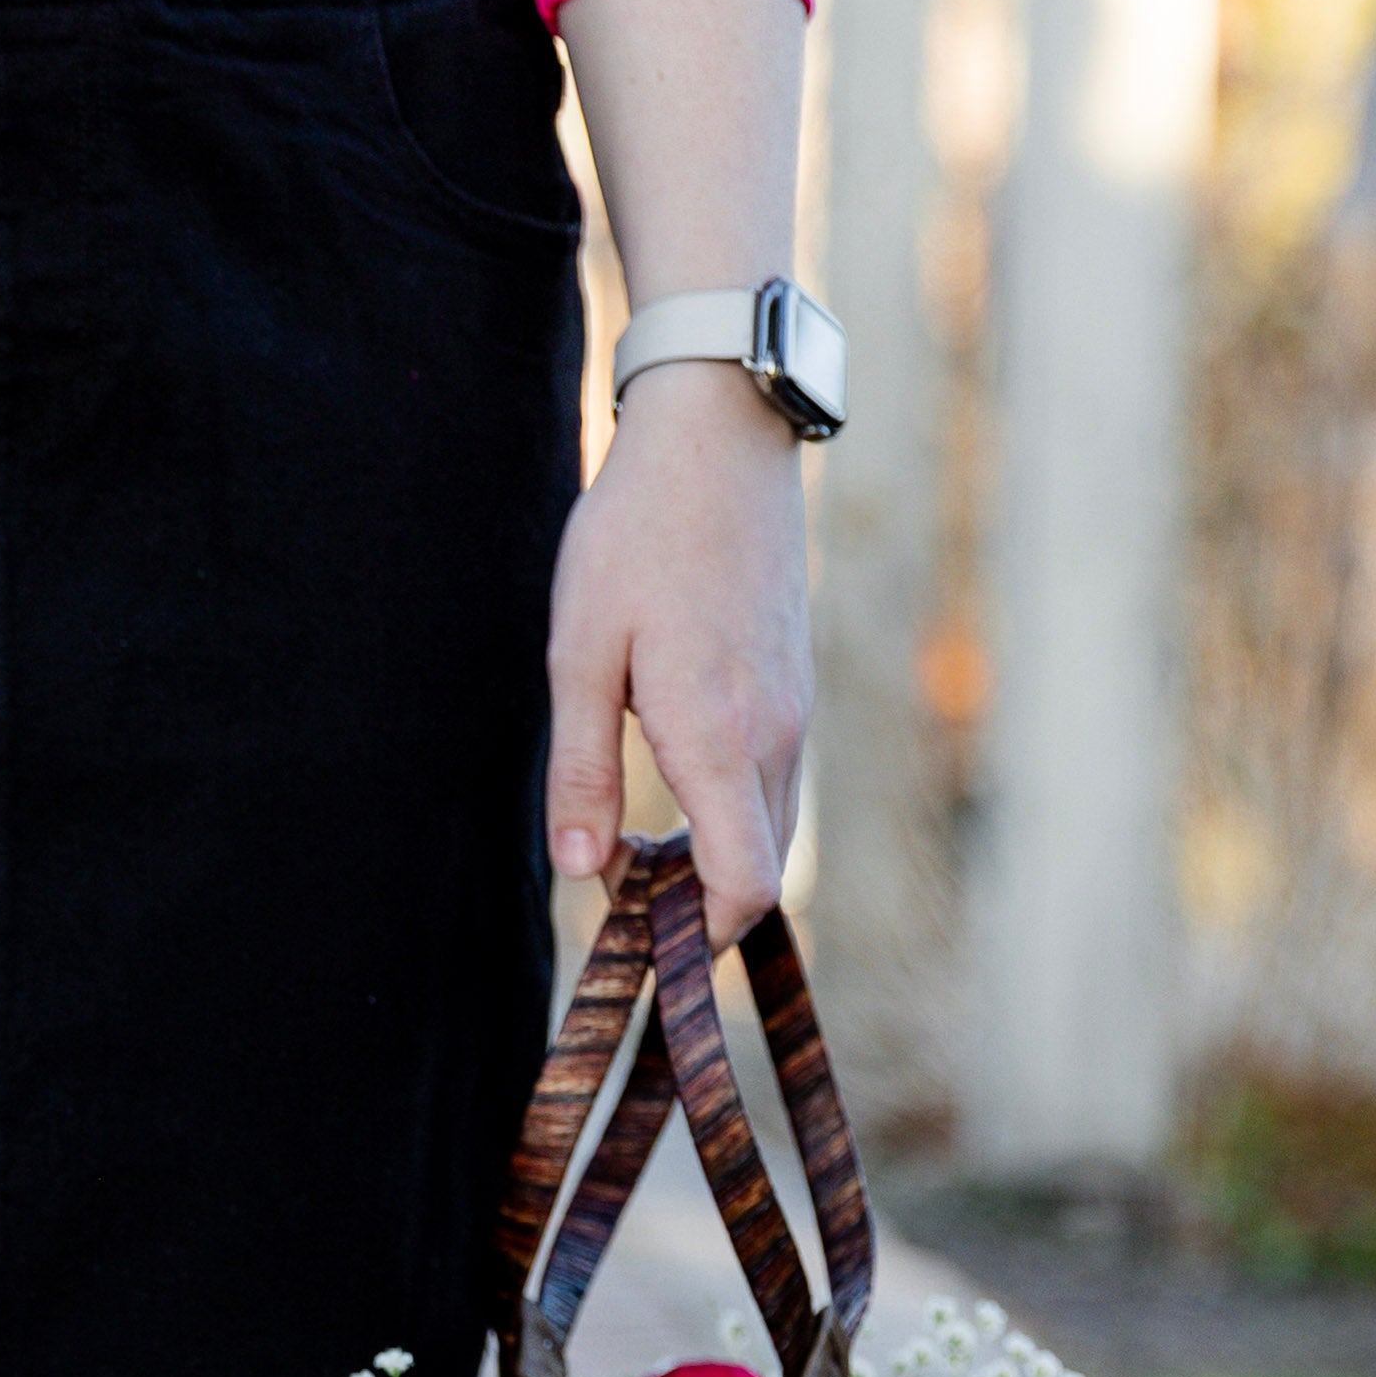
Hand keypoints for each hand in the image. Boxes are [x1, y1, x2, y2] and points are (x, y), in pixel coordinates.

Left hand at [543, 362, 812, 946]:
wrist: (717, 440)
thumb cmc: (635, 538)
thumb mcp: (579, 655)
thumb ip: (580, 772)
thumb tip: (580, 871)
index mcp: (719, 736)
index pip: (743, 887)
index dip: (698, 935)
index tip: (635, 928)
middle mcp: (775, 735)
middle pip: (759, 873)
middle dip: (697, 905)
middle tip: (617, 882)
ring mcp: (796, 710)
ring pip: (770, 828)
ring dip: (713, 859)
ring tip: (634, 839)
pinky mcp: (796, 687)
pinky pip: (774, 781)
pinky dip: (730, 811)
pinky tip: (671, 778)